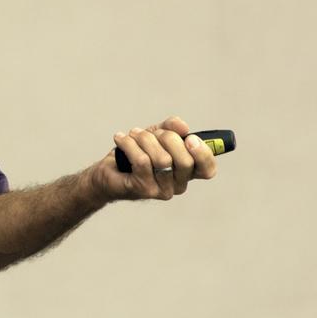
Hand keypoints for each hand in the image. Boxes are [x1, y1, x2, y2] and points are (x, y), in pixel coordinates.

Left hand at [89, 116, 216, 201]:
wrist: (109, 170)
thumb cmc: (137, 152)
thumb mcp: (157, 135)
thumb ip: (172, 128)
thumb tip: (183, 127)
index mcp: (187, 173)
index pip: (207, 169)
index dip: (203, 153)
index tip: (190, 138)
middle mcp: (178, 185)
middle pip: (184, 161)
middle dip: (167, 138)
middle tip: (152, 133)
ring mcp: (161, 190)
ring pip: (161, 159)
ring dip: (145, 139)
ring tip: (133, 134)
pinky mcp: (142, 189)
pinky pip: (142, 161)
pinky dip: (129, 144)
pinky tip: (120, 139)